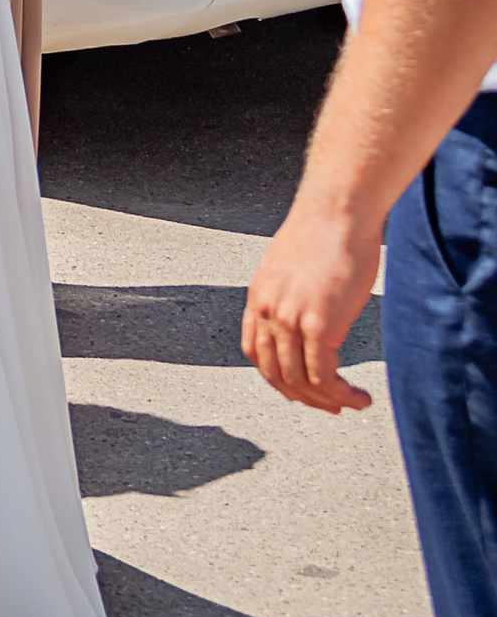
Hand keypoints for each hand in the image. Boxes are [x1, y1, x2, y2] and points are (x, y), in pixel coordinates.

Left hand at [241, 190, 379, 412]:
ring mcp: (289, 319)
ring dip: (327, 401)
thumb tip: (314, 308)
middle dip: (304, 397)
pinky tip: (359, 397)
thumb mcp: (296, 265)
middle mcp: (267, 311)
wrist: (339, 210)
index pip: (256, 353)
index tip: (302, 388)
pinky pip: (323, 376)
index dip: (278, 377)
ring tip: (351, 404)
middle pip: (276, 374)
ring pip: (300, 381)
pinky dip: (340, 394)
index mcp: (259, 297)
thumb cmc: (327, 230)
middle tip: (331, 406)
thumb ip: (296, 292)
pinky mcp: (318, 324)